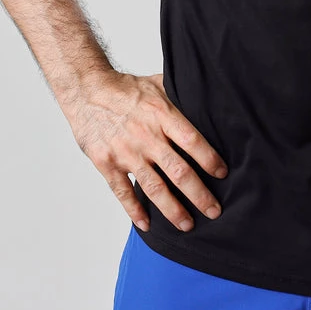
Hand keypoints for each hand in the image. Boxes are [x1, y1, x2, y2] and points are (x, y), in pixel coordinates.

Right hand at [64, 71, 227, 233]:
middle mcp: (146, 136)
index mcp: (162, 115)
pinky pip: (123, 192)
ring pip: (154, 187)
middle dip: (199, 194)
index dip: (209, 160)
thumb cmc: (127, 88)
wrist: (88, 90)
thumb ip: (181, 96)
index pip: (192, 141)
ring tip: (187, 225)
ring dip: (172, 210)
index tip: (223, 174)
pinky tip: (147, 225)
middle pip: (178, 171)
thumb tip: (209, 101)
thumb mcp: (158, 83)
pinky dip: (135, 210)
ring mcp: (126, 152)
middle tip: (214, 211)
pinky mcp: (107, 163)